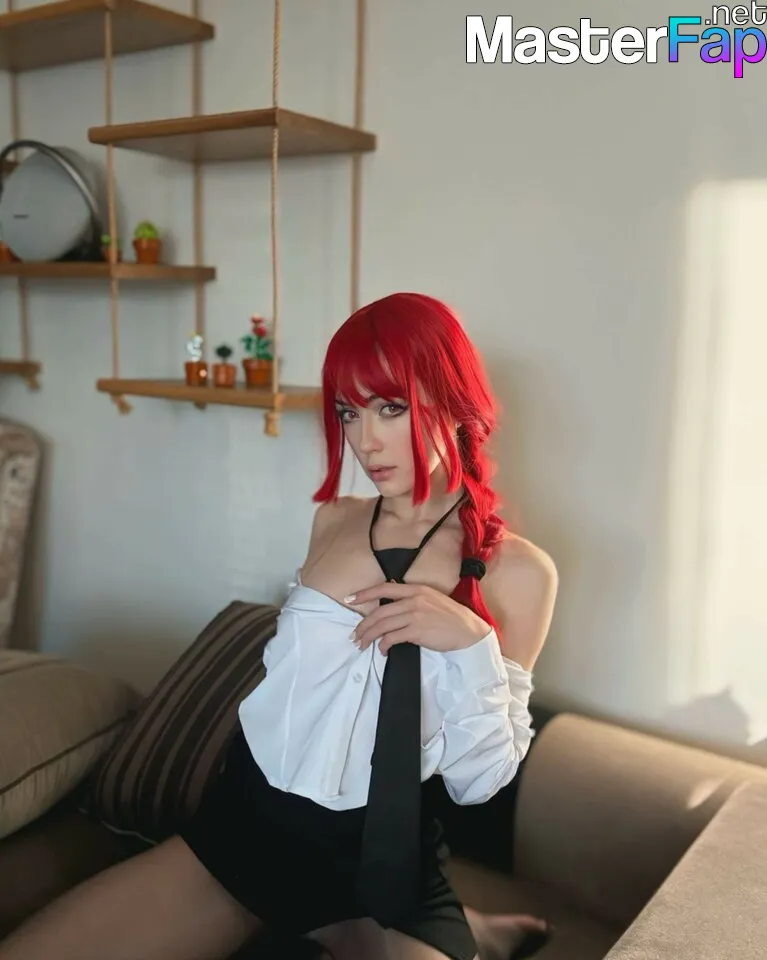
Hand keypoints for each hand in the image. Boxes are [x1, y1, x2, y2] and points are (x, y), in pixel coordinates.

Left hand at [347, 582, 490, 654]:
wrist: (468, 631)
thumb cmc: (450, 617)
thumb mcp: (431, 599)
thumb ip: (412, 598)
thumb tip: (392, 603)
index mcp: (416, 589)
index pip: (384, 588)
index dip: (365, 594)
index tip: (350, 599)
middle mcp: (413, 599)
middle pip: (379, 612)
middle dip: (363, 625)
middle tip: (355, 635)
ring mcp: (415, 615)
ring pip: (382, 626)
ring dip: (369, 637)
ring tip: (362, 644)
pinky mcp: (417, 631)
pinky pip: (392, 638)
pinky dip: (383, 645)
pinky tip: (382, 650)